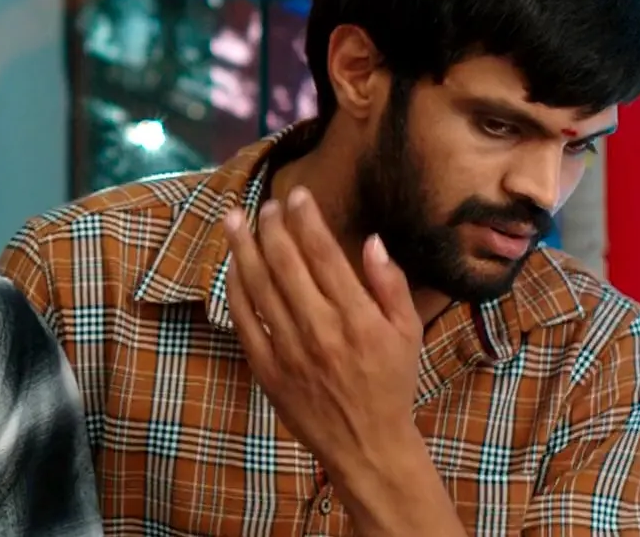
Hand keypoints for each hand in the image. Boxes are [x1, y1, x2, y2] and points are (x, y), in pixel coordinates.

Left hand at [222, 187, 425, 475]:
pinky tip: (232, 265)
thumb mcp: (407, 332)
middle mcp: (320, 330)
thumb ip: (390, 284)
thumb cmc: (390, 383)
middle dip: (271, 225)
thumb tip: (372, 241)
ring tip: (234, 219)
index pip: (324, 255)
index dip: (306, 219)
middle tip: (265, 204)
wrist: (366, 443)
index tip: (296, 195)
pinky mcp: (266, 368)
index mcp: (358, 318)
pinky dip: (235, 288)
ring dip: (243, 247)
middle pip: (285, 263)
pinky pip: (243, 319)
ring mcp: (289, 349)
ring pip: (258, 286)